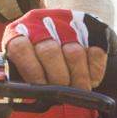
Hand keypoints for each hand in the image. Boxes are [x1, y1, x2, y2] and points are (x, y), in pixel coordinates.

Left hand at [2, 9, 116, 90]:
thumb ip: (21, 74)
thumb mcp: (22, 59)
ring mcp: (68, 22)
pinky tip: (90, 78)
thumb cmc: (37, 53)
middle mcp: (42, 22)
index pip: (21, 48)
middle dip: (58, 78)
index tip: (40, 86)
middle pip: (50, 52)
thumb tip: (25, 95)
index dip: (31, 70)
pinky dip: (95, 72)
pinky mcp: (92, 27)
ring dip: (78, 78)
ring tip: (78, 88)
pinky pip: (96, 52)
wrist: (58, 26)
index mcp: (19, 31)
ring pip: (75, 53)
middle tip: (62, 92)